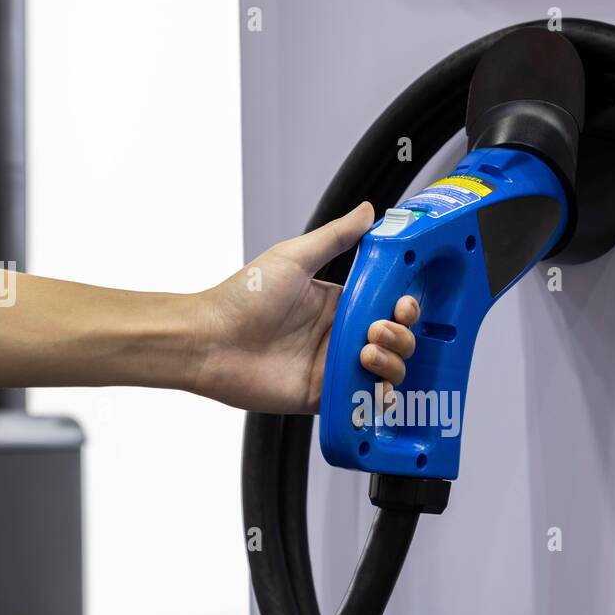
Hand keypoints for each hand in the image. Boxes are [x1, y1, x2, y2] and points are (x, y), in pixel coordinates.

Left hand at [191, 202, 420, 412]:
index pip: (388, 306)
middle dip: (401, 335)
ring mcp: (333, 367)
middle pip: (396, 340)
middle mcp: (339, 335)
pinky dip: (378, 398)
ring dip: (391, 362)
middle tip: (377, 329)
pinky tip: (374, 386)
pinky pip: (363, 403)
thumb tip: (369, 211)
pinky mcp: (324, 397)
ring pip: (388, 371)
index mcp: (337, 303)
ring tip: (367, 353)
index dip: (404, 306)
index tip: (402, 303)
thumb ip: (336, 237)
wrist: (210, 341)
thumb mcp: (294, 257)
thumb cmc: (243, 297)